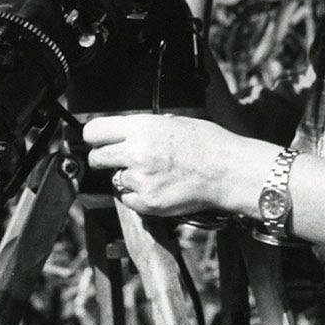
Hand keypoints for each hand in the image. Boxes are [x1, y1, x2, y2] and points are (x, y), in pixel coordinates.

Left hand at [83, 114, 275, 216]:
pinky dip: (139, 197)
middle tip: (122, 160)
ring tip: (155, 174)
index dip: (95, 137)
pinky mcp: (148, 203)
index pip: (94, 131)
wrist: (229, 171)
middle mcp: (136, 152)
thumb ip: (145, 128)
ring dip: (128, 178)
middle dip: (106, 159)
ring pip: (115, 180)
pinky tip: (159, 187)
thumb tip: (126, 132)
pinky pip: (128, 200)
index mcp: (141, 127)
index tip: (97, 141)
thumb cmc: (210, 144)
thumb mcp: (174, 122)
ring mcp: (140, 179)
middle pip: (97, 158)